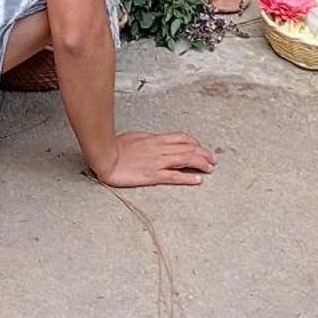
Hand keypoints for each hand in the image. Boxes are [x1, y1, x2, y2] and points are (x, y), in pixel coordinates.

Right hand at [93, 130, 216, 187]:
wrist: (105, 156)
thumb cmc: (115, 147)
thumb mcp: (134, 137)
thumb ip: (146, 139)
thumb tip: (152, 139)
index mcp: (155, 139)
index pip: (181, 138)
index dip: (194, 143)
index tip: (200, 147)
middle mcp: (160, 148)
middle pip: (188, 148)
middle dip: (203, 153)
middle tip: (212, 159)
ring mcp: (158, 161)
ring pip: (186, 160)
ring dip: (201, 163)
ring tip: (210, 168)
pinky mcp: (153, 175)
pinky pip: (174, 176)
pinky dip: (188, 178)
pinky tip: (197, 180)